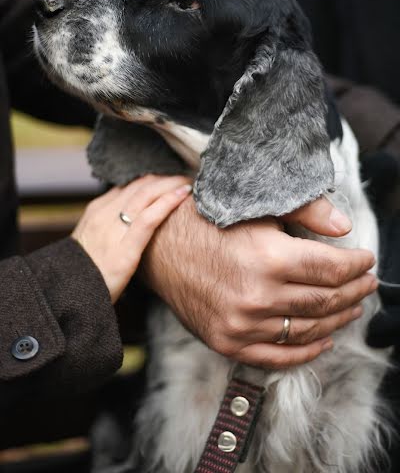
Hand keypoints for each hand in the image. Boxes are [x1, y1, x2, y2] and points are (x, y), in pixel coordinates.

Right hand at [72, 175, 191, 302]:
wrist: (67, 296)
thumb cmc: (85, 274)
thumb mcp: (91, 242)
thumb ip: (109, 228)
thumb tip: (131, 222)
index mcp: (96, 210)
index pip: (129, 186)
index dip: (151, 180)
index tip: (169, 179)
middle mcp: (104, 214)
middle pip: (139, 186)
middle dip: (164, 179)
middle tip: (183, 177)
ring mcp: (113, 230)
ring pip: (146, 196)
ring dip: (170, 185)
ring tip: (188, 182)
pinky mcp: (124, 250)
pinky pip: (148, 219)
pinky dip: (168, 202)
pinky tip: (183, 195)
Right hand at [142, 196, 376, 368]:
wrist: (158, 247)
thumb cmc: (205, 220)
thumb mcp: (255, 206)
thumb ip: (305, 212)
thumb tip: (344, 226)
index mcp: (267, 257)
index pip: (332, 269)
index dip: (357, 265)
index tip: (366, 260)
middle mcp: (256, 296)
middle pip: (325, 300)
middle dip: (355, 291)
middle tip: (367, 283)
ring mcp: (241, 325)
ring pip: (308, 330)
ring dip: (338, 319)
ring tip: (352, 307)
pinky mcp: (227, 342)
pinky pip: (277, 356)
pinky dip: (306, 352)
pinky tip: (323, 341)